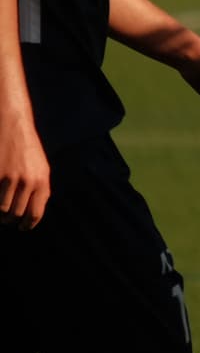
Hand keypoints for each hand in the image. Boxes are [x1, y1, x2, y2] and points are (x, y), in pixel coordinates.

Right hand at [0, 112, 50, 229]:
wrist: (13, 125)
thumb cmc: (26, 149)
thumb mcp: (41, 167)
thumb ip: (40, 188)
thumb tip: (35, 211)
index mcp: (42, 180)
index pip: (35, 213)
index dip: (27, 224)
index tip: (22, 227)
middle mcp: (28, 181)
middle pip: (16, 214)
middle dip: (10, 220)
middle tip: (7, 219)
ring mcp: (10, 178)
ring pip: (2, 210)